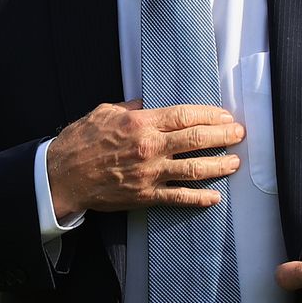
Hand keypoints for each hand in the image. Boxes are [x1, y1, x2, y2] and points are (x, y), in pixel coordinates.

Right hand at [45, 101, 242, 219]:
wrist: (62, 175)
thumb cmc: (80, 141)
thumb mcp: (105, 112)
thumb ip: (132, 108)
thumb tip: (152, 104)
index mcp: (140, 123)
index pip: (185, 115)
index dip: (210, 115)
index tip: (224, 115)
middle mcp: (149, 147)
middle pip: (196, 139)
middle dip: (223, 136)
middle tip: (239, 134)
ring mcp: (149, 173)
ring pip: (195, 169)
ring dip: (219, 165)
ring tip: (235, 162)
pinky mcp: (145, 196)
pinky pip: (179, 198)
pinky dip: (199, 198)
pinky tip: (215, 197)